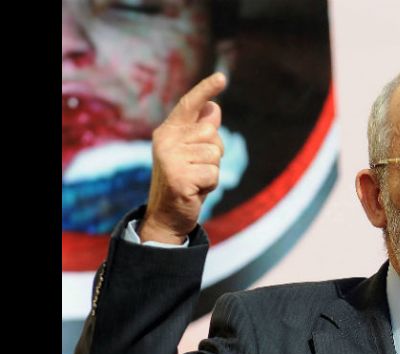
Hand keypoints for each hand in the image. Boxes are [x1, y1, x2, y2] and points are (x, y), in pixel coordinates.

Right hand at [139, 73, 226, 243]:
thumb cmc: (184, 182)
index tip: (222, 77)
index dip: (206, 90)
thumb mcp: (193, 155)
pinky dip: (210, 185)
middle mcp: (165, 140)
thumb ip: (201, 133)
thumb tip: (214, 108)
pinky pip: (213, 174)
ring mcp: (170, 158)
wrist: (166, 217)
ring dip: (213, 172)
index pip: (189, 105)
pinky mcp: (178, 177)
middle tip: (197, 170)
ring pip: (215, 155)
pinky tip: (195, 191)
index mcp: (168, 131)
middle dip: (214, 154)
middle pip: (212, 134)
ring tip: (196, 181)